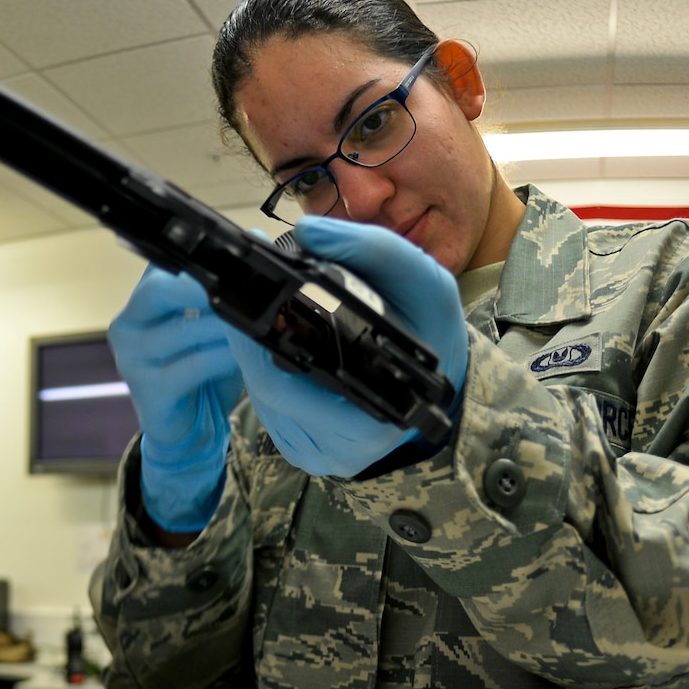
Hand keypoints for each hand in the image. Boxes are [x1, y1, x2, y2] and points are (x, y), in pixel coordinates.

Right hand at [109, 265, 245, 531]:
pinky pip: (192, 367)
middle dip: (208, 289)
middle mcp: (129, 322)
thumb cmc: (205, 370)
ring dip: (226, 327)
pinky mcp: (146, 388)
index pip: (167, 262)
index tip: (243, 253)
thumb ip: (228, 290)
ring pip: (183, 330)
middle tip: (251, 288)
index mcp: (145, 297)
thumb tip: (261, 239)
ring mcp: (132, 357)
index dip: (203, 255)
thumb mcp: (215, 324)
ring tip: (260, 323)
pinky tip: (247, 357)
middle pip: (161, 290)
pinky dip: (224, 359)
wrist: (188, 429)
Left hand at [225, 216, 468, 478]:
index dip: (252, 337)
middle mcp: (338, 451)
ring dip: (259, 352)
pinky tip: (285, 344)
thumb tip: (308, 232)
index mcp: (368, 420)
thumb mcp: (424, 282)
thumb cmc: (432, 333)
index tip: (244, 289)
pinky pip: (271, 408)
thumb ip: (373, 251)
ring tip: (272, 314)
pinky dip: (270, 370)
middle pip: (262, 390)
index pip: (279, 384)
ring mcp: (317, 456)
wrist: (443, 384)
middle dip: (251, 337)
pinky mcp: (303, 451)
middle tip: (246, 290)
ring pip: (262, 399)